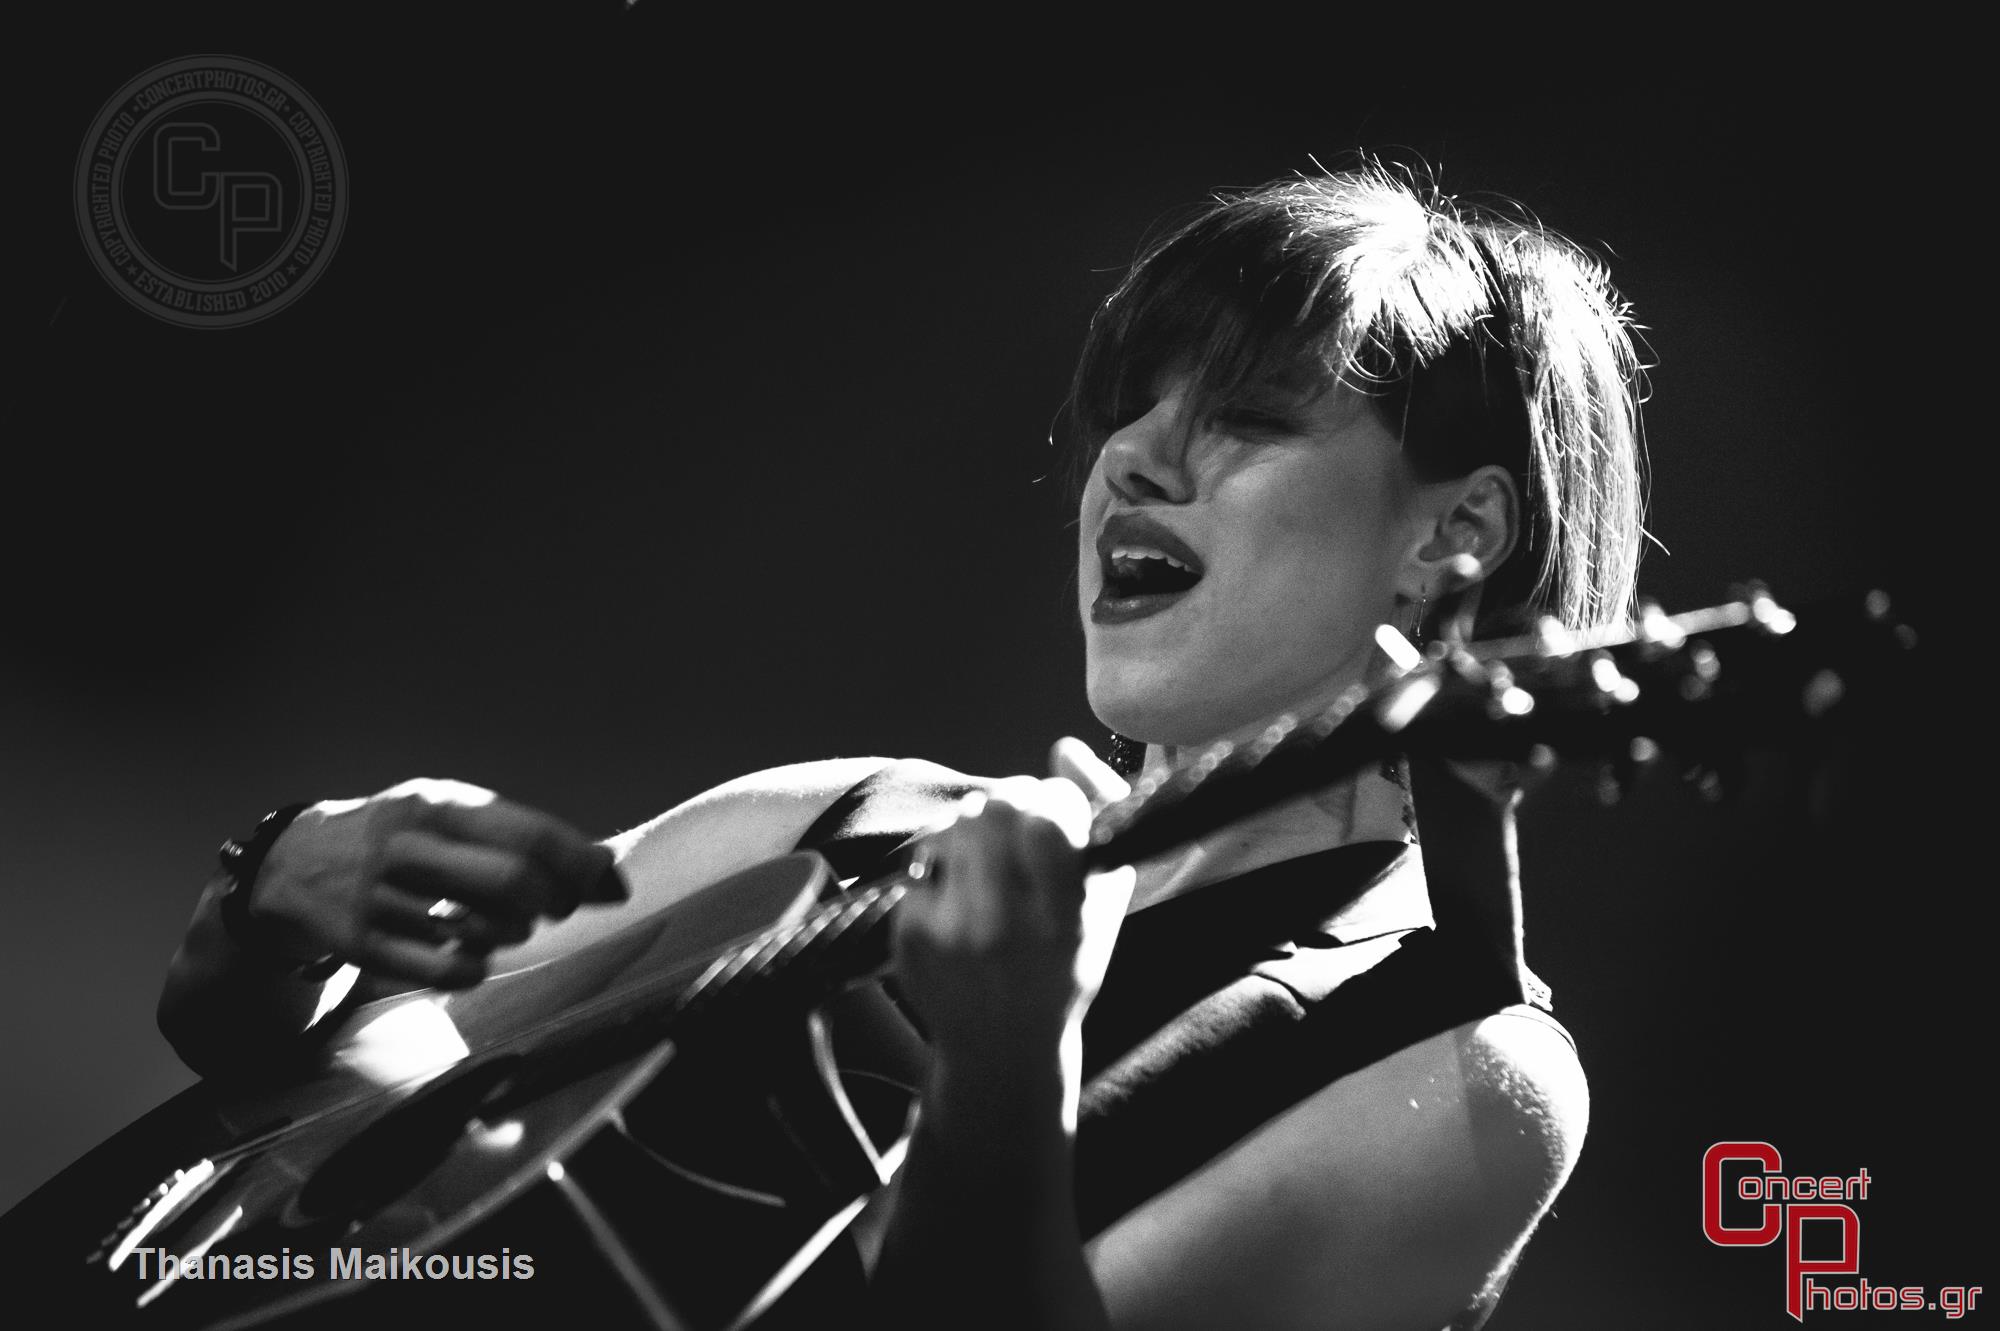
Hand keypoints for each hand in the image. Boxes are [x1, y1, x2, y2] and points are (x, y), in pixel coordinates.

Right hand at [244, 778, 625, 987]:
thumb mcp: (450, 815)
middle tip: (554, 908)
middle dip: (554, 903)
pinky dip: (476, 969)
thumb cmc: (401, 838)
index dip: (581, 865)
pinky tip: (470, 954)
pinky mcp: (363, 946)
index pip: (529, 835)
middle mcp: (407, 847)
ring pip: (484, 932)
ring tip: (503, 924)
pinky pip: (449, 972)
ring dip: (513, 935)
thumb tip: (612, 873)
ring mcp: (380, 898)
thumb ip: (524, 837)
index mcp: (436, 804)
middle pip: (513, 883)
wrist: (296, 866)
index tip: (606, 884)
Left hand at [892, 740, 1132, 1073]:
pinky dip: (944, 865)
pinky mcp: (910, 934)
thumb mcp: (1104, 901)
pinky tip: (961, 897)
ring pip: (956, 823)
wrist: (1001, 1049)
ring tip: (991, 861)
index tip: (1061, 818)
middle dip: (1010, 802)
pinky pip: (925, 858)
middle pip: (993, 806)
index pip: (1046, 818)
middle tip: (1019, 827)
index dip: (1056, 800)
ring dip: (976, 826)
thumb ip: (1100, 814)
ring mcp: (952, 933)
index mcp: (1065, 920)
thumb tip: (1064, 748)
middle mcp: (1007, 928)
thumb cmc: (1064, 963)